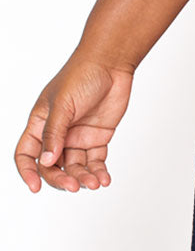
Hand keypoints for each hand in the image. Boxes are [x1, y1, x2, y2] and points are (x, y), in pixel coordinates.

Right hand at [14, 52, 133, 193]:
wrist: (111, 63)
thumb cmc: (81, 75)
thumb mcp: (62, 104)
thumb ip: (54, 133)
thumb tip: (46, 162)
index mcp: (40, 124)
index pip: (27, 154)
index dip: (28, 171)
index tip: (35, 187)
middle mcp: (57, 134)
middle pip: (52, 166)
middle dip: (61, 179)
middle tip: (73, 186)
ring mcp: (77, 137)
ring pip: (75, 167)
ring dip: (83, 178)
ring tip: (95, 183)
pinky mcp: (97, 138)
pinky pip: (95, 162)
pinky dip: (98, 172)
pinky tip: (104, 179)